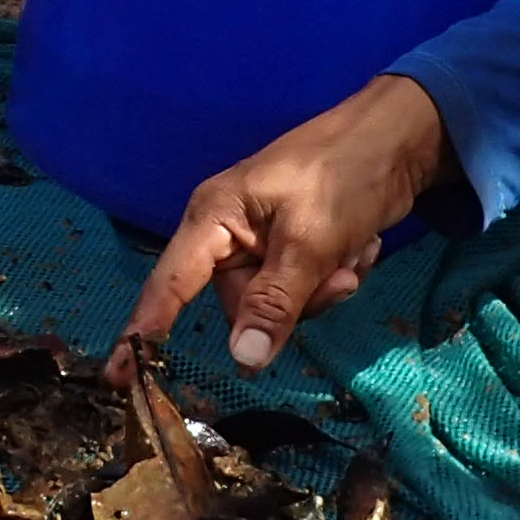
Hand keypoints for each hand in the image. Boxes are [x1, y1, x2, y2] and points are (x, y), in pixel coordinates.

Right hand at [117, 76, 452, 373]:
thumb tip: (243, 360)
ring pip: (277, 302)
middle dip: (294, 301)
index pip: (168, 285)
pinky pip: (302, 289)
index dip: (143, 332)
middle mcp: (225, 233)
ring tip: (352, 253)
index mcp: (212, 219)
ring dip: (322, 289)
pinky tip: (356, 247)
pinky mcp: (290, 247)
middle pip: (240, 303)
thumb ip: (275, 303)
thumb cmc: (343, 174)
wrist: (399, 139)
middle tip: (340, 276)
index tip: (119, 379)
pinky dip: (334, 275)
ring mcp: (259, 242)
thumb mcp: (310, 242)